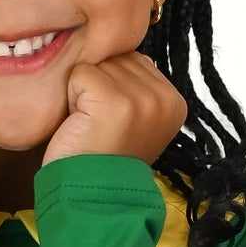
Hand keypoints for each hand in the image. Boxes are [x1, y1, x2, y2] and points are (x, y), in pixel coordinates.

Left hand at [40, 52, 187, 167]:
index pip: (134, 60)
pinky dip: (71, 96)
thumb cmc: (103, 159)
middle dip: (97, 87)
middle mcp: (164, 97)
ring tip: (90, 126)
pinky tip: (80, 124)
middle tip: (98, 126)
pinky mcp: (114, 100)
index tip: (111, 122)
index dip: (112, 85)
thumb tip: (116, 48)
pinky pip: (80, 73)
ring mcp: (142, 99)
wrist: (92, 199)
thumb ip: (135, 86)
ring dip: (83, 92)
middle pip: (115, 58)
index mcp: (175, 101)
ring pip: (97, 63)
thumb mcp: (134, 120)